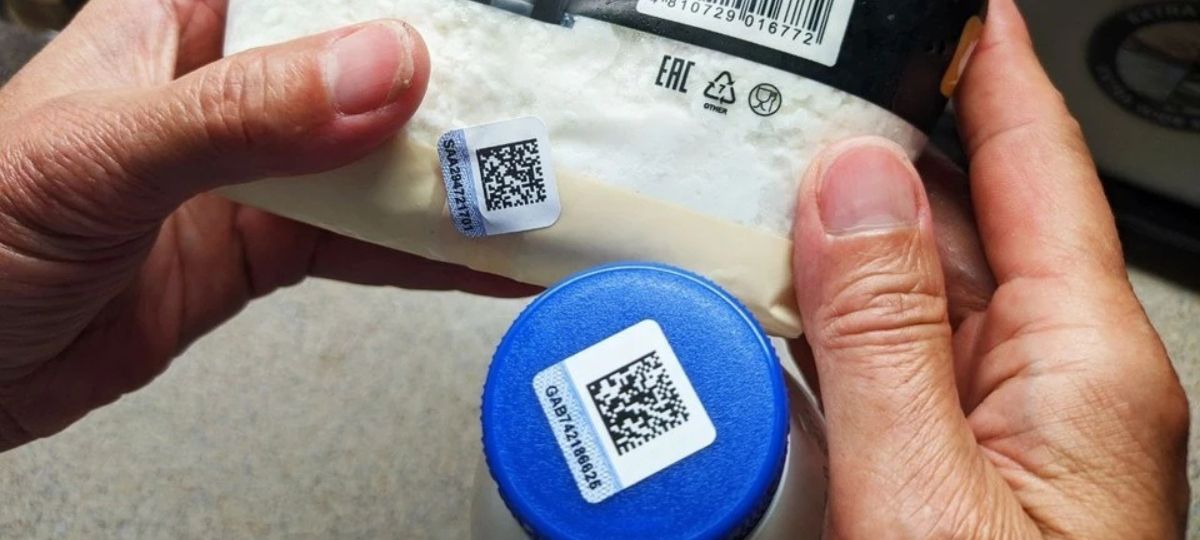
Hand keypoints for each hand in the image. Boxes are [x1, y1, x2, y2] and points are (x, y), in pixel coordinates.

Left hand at [0, 1, 529, 450]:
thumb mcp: (102, 157)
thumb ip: (243, 114)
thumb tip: (380, 68)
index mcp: (178, 26)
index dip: (400, 5)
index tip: (488, 23)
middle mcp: (226, 92)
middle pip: (365, 79)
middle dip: (452, 101)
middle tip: (535, 122)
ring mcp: (252, 175)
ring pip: (377, 168)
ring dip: (454, 190)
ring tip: (533, 199)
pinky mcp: (263, 248)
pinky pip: (365, 245)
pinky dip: (428, 259)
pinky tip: (484, 262)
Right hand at [789, 1, 1188, 536]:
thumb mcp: (925, 497)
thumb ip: (884, 339)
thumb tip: (851, 185)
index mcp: (1083, 370)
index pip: (1039, 171)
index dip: (996, 73)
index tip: (957, 8)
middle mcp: (1057, 389)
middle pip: (968, 226)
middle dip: (878, 161)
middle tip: (791, 111)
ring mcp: (1007, 434)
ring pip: (921, 296)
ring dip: (843, 248)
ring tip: (759, 203)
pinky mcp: (960, 474)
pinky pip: (896, 364)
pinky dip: (834, 328)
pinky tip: (784, 316)